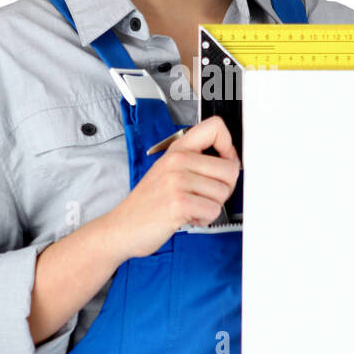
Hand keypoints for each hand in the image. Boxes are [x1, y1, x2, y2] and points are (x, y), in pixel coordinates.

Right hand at [106, 116, 240, 258]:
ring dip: (211, 206)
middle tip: (204, 196)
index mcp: (178, 149)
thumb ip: (196, 161)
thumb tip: (230, 161)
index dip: (229, 148)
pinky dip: (204, 219)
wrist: (123, 226)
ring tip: (191, 207)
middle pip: (230, 168)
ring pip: (223, 193)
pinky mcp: (178, 203)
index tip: (223, 162)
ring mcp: (177, 181)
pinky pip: (213, 210)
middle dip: (223, 188)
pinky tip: (188, 216)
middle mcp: (177, 160)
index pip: (216, 127)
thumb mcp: (168, 170)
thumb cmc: (149, 202)